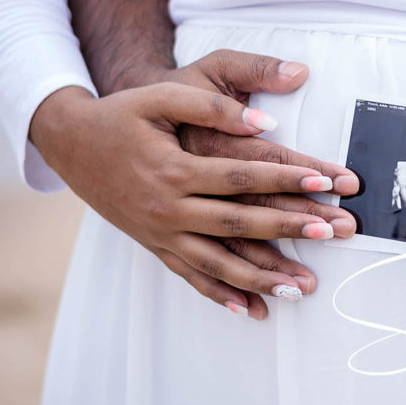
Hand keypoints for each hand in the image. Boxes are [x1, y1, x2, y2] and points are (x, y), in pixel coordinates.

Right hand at [30, 51, 358, 318]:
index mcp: (175, 168)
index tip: (326, 181)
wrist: (70, 142)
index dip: (287, 177)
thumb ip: (213, 106)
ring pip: (218, 262)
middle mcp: (168, 207)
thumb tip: (265, 123)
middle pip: (240, 222)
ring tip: (303, 287)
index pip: (243, 175)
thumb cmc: (122, 114)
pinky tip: (250, 308)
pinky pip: (190, 276)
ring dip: (263, 276)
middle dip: (291, 228)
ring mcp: (160, 232)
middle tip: (335, 233)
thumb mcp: (162, 96)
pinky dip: (220, 294)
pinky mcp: (154, 245)